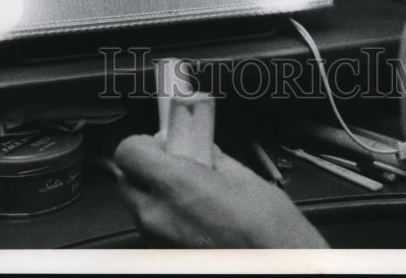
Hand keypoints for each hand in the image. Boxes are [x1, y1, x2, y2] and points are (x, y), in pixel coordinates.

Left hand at [114, 133, 328, 248]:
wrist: (278, 268)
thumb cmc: (268, 232)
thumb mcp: (241, 177)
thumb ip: (209, 158)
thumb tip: (200, 148)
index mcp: (175, 186)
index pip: (129, 151)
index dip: (144, 143)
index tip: (162, 140)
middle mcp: (157, 217)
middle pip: (127, 181)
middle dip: (147, 169)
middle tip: (176, 163)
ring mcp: (157, 243)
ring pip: (138, 208)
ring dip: (156, 195)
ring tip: (191, 194)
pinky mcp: (165, 258)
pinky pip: (152, 231)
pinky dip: (166, 220)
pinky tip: (195, 218)